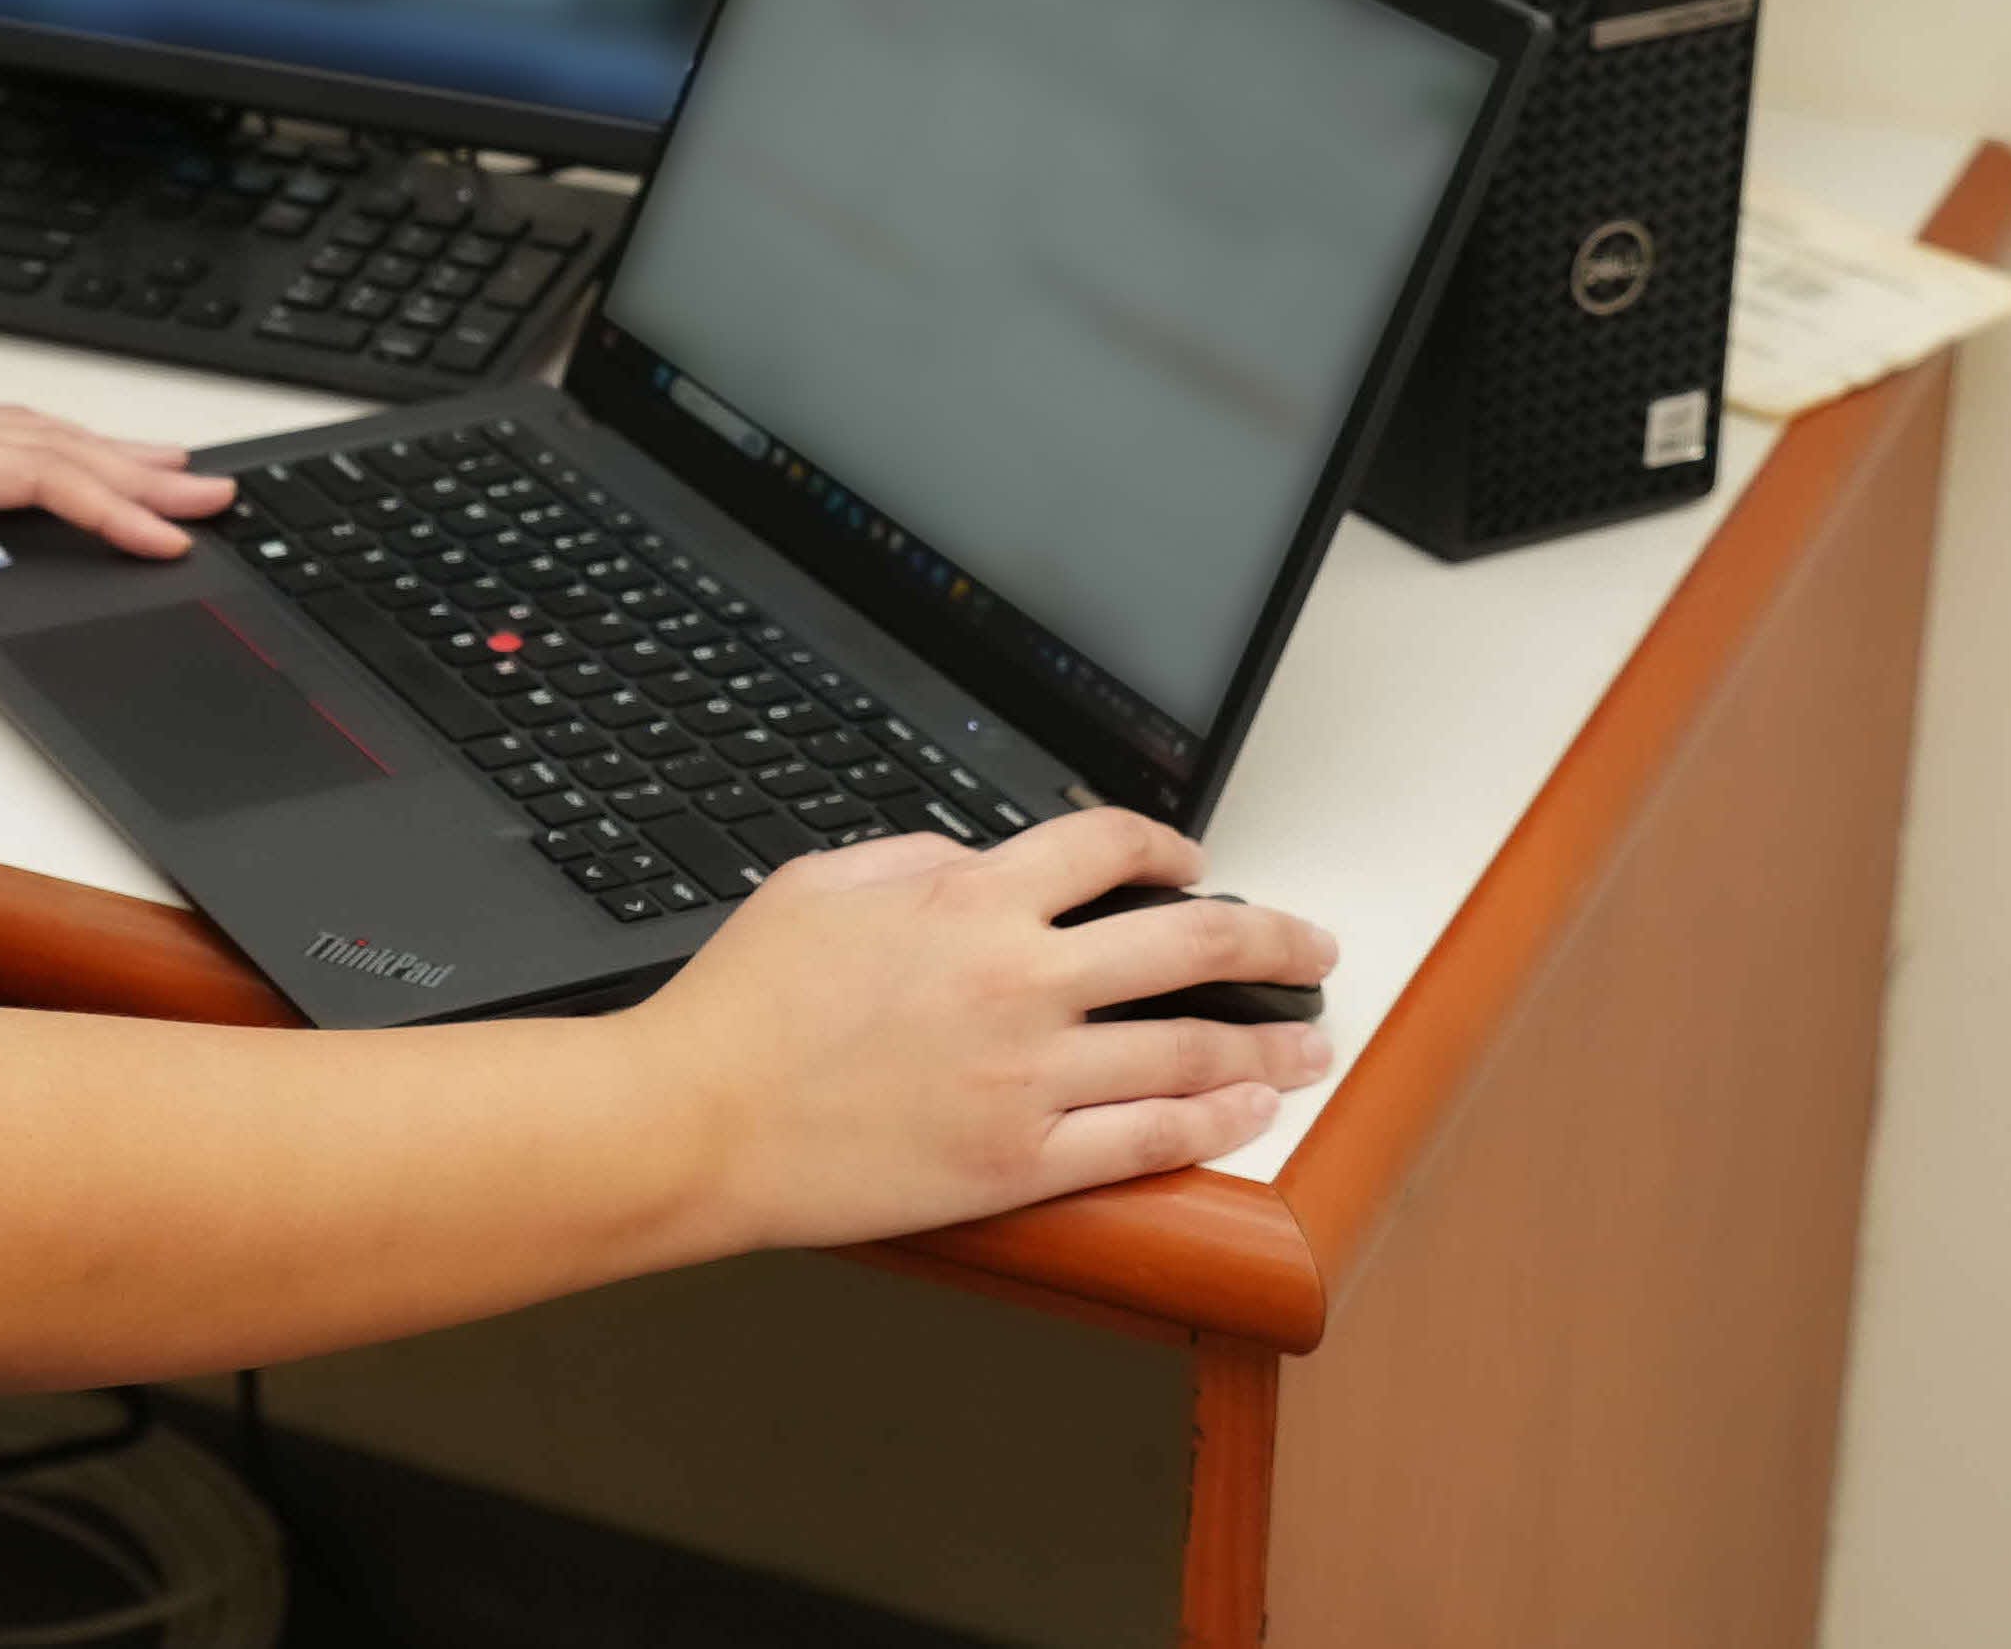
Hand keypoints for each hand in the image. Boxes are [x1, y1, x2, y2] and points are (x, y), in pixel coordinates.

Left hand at [0, 405, 234, 605]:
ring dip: (100, 451)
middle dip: (135, 468)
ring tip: (168, 466)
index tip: (170, 536)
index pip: (27, 474)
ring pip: (20, 437)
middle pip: (43, 445)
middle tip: (216, 491)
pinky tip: (57, 462)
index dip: (107, 505)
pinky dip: (46, 450)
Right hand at [628, 809, 1338, 1254]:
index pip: (1110, 849)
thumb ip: (916, 861)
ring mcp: (1029, 1077)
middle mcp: (1019, 981)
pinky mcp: (1021, 1162)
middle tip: (1312, 950)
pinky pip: (1149, 1141)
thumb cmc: (742, 1006)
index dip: (1170, 848)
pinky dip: (1216, 1123)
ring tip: (1310, 1044)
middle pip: (1194, 943)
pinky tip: (1250, 1112)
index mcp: (969, 902)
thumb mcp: (818, 885)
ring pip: (1192, 1049)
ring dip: (1270, 1043)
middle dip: (1275, 941)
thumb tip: (981, 863)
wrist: (699, 1119)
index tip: (1193, 865)